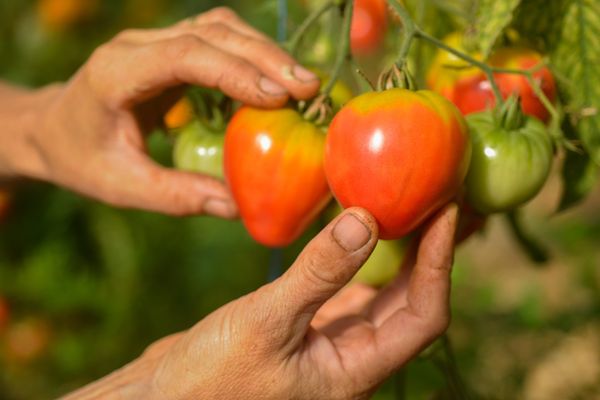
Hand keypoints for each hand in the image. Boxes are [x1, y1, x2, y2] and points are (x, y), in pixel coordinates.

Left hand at [4, 7, 318, 216]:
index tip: (278, 98)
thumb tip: (238, 207)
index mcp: (117, 73)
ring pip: (220, 28)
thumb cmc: (83, 158)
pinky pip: (219, 41)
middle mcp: (138, 46)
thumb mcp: (122, 186)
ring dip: (264, 52)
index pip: (182, 56)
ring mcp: (156, 42)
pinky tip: (276, 84)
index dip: (234, 71)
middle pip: (210, 32)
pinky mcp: (172, 48)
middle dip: (264, 58)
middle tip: (308, 89)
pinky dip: (253, 57)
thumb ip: (178, 195)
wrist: (55, 127)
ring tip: (302, 85)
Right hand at [63, 204, 457, 399]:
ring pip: (382, 294)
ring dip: (401, 252)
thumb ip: (319, 273)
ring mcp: (331, 341)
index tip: (448, 211)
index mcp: (356, 372)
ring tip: (415, 204)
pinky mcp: (307, 325)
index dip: (441, 262)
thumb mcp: (265, 322)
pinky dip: (359, 256)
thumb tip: (368, 220)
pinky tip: (363, 226)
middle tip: (447, 198)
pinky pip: (347, 287)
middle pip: (413, 302)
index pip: (424, 315)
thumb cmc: (209, 381)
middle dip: (433, 251)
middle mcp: (353, 358)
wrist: (164, 399)